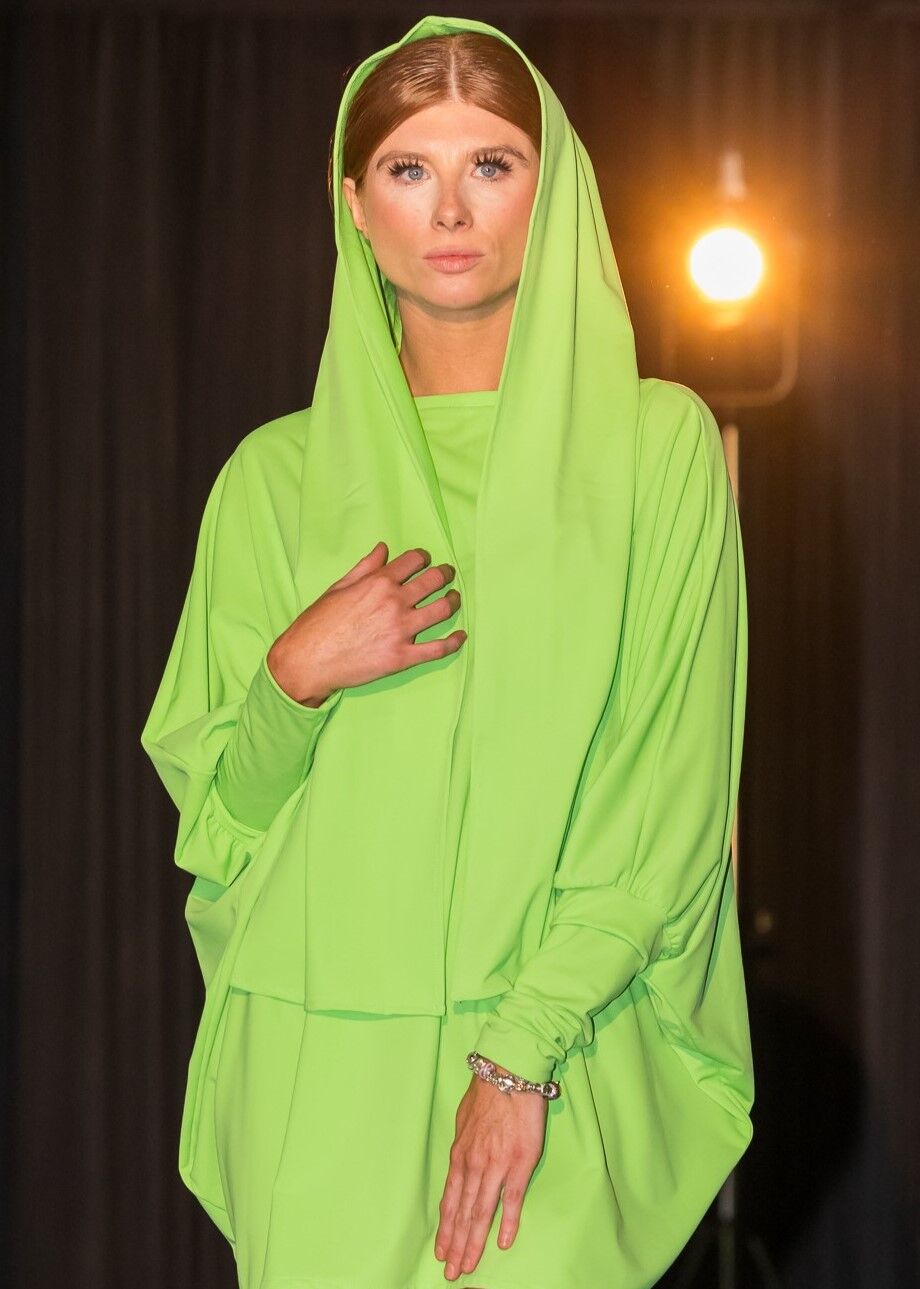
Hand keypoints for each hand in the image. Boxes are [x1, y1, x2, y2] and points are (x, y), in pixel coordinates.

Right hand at [267, 542, 465, 705]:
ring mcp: (401, 630)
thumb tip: (383, 548)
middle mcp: (394, 602)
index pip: (414, 560)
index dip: (424, 558)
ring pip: (442, 610)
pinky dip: (454, 642)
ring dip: (452, 601)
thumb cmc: (318, 623)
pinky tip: (460, 636)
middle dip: (444, 574)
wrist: (307, 660)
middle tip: (447, 575)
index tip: (426, 561)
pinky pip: (438, 649)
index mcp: (378, 582)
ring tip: (453, 599)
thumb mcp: (338, 588)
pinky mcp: (402, 657)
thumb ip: (365, 567)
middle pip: (434, 581)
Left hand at [434, 1067, 547, 1280]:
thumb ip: (464, 1144)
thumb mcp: (464, 1120)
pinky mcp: (520, 1163)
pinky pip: (512, 1199)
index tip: (441, 1251)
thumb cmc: (487, 1092)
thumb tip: (461, 1157)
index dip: (446, 1228)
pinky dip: (506, 1223)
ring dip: (474, 1242)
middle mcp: (474, 1164)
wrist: (509, 1072)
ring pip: (481, 1212)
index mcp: (460, 1155)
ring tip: (468, 1266)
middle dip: (456, 1245)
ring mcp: (496, 1166)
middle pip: (463, 1213)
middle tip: (451, 1273)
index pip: (450, 1200)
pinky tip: (503, 1243)